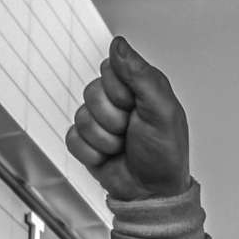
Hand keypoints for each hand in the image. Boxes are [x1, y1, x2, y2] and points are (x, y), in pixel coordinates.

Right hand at [66, 36, 190, 202]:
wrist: (153, 194)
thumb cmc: (165, 154)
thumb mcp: (163, 110)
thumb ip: (141, 74)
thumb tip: (118, 44)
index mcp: (137, 86)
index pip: (109, 69)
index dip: (120, 91)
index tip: (137, 108)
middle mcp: (116, 100)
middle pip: (92, 92)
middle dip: (112, 118)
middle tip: (131, 131)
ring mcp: (99, 122)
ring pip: (82, 117)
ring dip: (105, 139)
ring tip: (123, 147)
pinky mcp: (86, 143)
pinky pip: (73, 138)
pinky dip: (92, 153)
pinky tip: (109, 157)